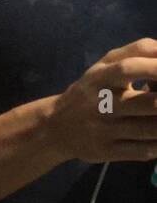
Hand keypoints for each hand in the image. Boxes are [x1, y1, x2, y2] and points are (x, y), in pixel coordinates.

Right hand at [45, 39, 156, 162]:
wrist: (55, 126)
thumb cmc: (91, 91)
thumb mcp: (105, 65)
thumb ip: (139, 51)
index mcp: (100, 77)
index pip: (129, 68)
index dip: (156, 68)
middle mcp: (100, 104)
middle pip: (151, 104)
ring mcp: (102, 131)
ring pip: (151, 130)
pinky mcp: (105, 152)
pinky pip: (144, 151)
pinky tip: (156, 137)